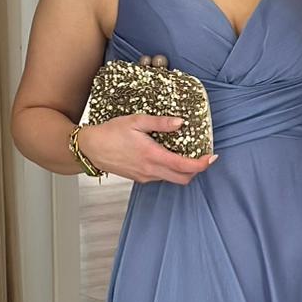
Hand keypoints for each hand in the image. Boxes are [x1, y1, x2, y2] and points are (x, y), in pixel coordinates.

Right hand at [78, 113, 216, 184]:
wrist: (90, 149)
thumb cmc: (110, 133)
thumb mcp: (136, 121)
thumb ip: (160, 123)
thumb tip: (180, 123)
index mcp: (151, 156)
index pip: (184, 166)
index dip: (201, 164)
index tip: (211, 157)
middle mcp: (150, 170)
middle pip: (183, 179)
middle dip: (196, 170)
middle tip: (203, 157)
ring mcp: (145, 177)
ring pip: (172, 179)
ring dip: (183, 170)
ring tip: (186, 154)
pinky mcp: (140, 178)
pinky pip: (161, 177)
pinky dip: (170, 170)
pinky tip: (168, 156)